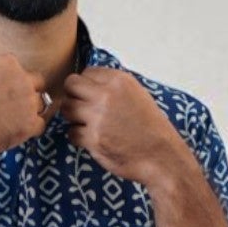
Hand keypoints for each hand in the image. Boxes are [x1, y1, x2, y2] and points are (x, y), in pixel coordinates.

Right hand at [0, 56, 48, 156]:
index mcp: (8, 63)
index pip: (22, 71)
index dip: (15, 84)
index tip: (6, 95)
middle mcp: (23, 78)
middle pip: (37, 86)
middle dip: (27, 96)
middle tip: (13, 109)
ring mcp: (29, 101)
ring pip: (40, 105)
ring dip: (29, 114)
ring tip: (10, 123)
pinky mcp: (30, 123)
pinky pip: (40, 125)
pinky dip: (30, 131)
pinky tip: (14, 133)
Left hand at [54, 67, 184, 184]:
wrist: (161, 155)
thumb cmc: (150, 128)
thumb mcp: (137, 95)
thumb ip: (114, 87)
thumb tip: (90, 84)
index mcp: (119, 81)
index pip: (87, 72)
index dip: (85, 85)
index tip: (90, 96)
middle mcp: (106, 95)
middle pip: (71, 85)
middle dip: (72, 97)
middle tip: (81, 109)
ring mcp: (98, 116)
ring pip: (67, 108)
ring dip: (73, 117)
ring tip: (86, 125)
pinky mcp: (93, 138)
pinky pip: (71, 132)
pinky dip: (78, 137)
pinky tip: (91, 140)